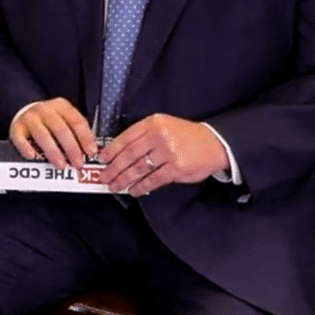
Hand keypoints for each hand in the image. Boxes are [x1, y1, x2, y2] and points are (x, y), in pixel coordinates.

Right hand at [9, 98, 98, 168]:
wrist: (24, 112)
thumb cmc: (50, 122)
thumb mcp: (65, 120)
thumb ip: (76, 132)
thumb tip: (91, 152)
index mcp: (61, 106)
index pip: (76, 121)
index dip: (85, 138)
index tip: (91, 152)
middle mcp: (45, 110)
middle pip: (61, 129)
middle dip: (71, 148)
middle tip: (78, 163)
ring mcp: (29, 118)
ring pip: (42, 135)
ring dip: (53, 152)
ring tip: (61, 165)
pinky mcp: (16, 128)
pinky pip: (20, 138)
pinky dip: (26, 148)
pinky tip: (33, 156)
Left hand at [97, 114, 230, 195]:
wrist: (213, 143)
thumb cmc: (184, 135)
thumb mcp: (163, 125)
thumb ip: (142, 134)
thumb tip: (118, 151)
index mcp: (152, 124)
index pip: (125, 138)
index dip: (111, 150)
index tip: (101, 159)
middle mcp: (158, 136)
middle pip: (129, 155)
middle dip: (113, 168)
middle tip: (104, 177)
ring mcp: (168, 153)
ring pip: (139, 169)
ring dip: (124, 179)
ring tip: (115, 186)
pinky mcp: (176, 169)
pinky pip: (153, 180)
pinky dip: (141, 187)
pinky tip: (133, 191)